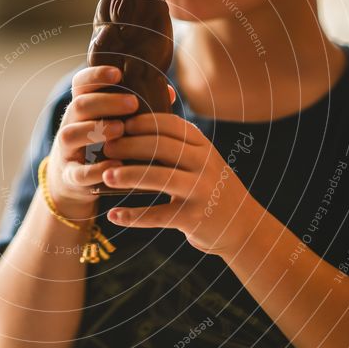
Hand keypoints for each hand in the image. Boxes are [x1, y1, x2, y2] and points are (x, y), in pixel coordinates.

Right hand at [46, 66, 175, 218]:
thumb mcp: (114, 123)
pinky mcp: (69, 176)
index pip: (81, 84)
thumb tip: (168, 92)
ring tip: (120, 129)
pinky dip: (96, 169)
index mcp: (82, 108)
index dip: (96, 75)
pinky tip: (117, 163)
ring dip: (94, 131)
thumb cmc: (103, 144)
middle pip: (79, 105)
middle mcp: (70, 125)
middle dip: (106, 102)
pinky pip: (78, 172)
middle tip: (132, 102)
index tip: (118, 73)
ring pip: (70, 135)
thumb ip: (136, 109)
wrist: (74, 180)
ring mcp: (66, 151)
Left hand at [100, 113, 259, 256]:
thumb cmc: (210, 187)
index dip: (142, 122)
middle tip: (106, 147)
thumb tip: (137, 122)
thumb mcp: (202, 160)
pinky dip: (134, 216)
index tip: (119, 124)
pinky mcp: (193, 217)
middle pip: (160, 147)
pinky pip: (158, 215)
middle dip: (129, 145)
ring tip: (106, 175)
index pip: (170, 125)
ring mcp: (200, 191)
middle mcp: (204, 164)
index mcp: (203, 146)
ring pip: (158, 177)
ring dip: (128, 175)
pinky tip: (114, 216)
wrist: (242, 225)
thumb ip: (178, 144)